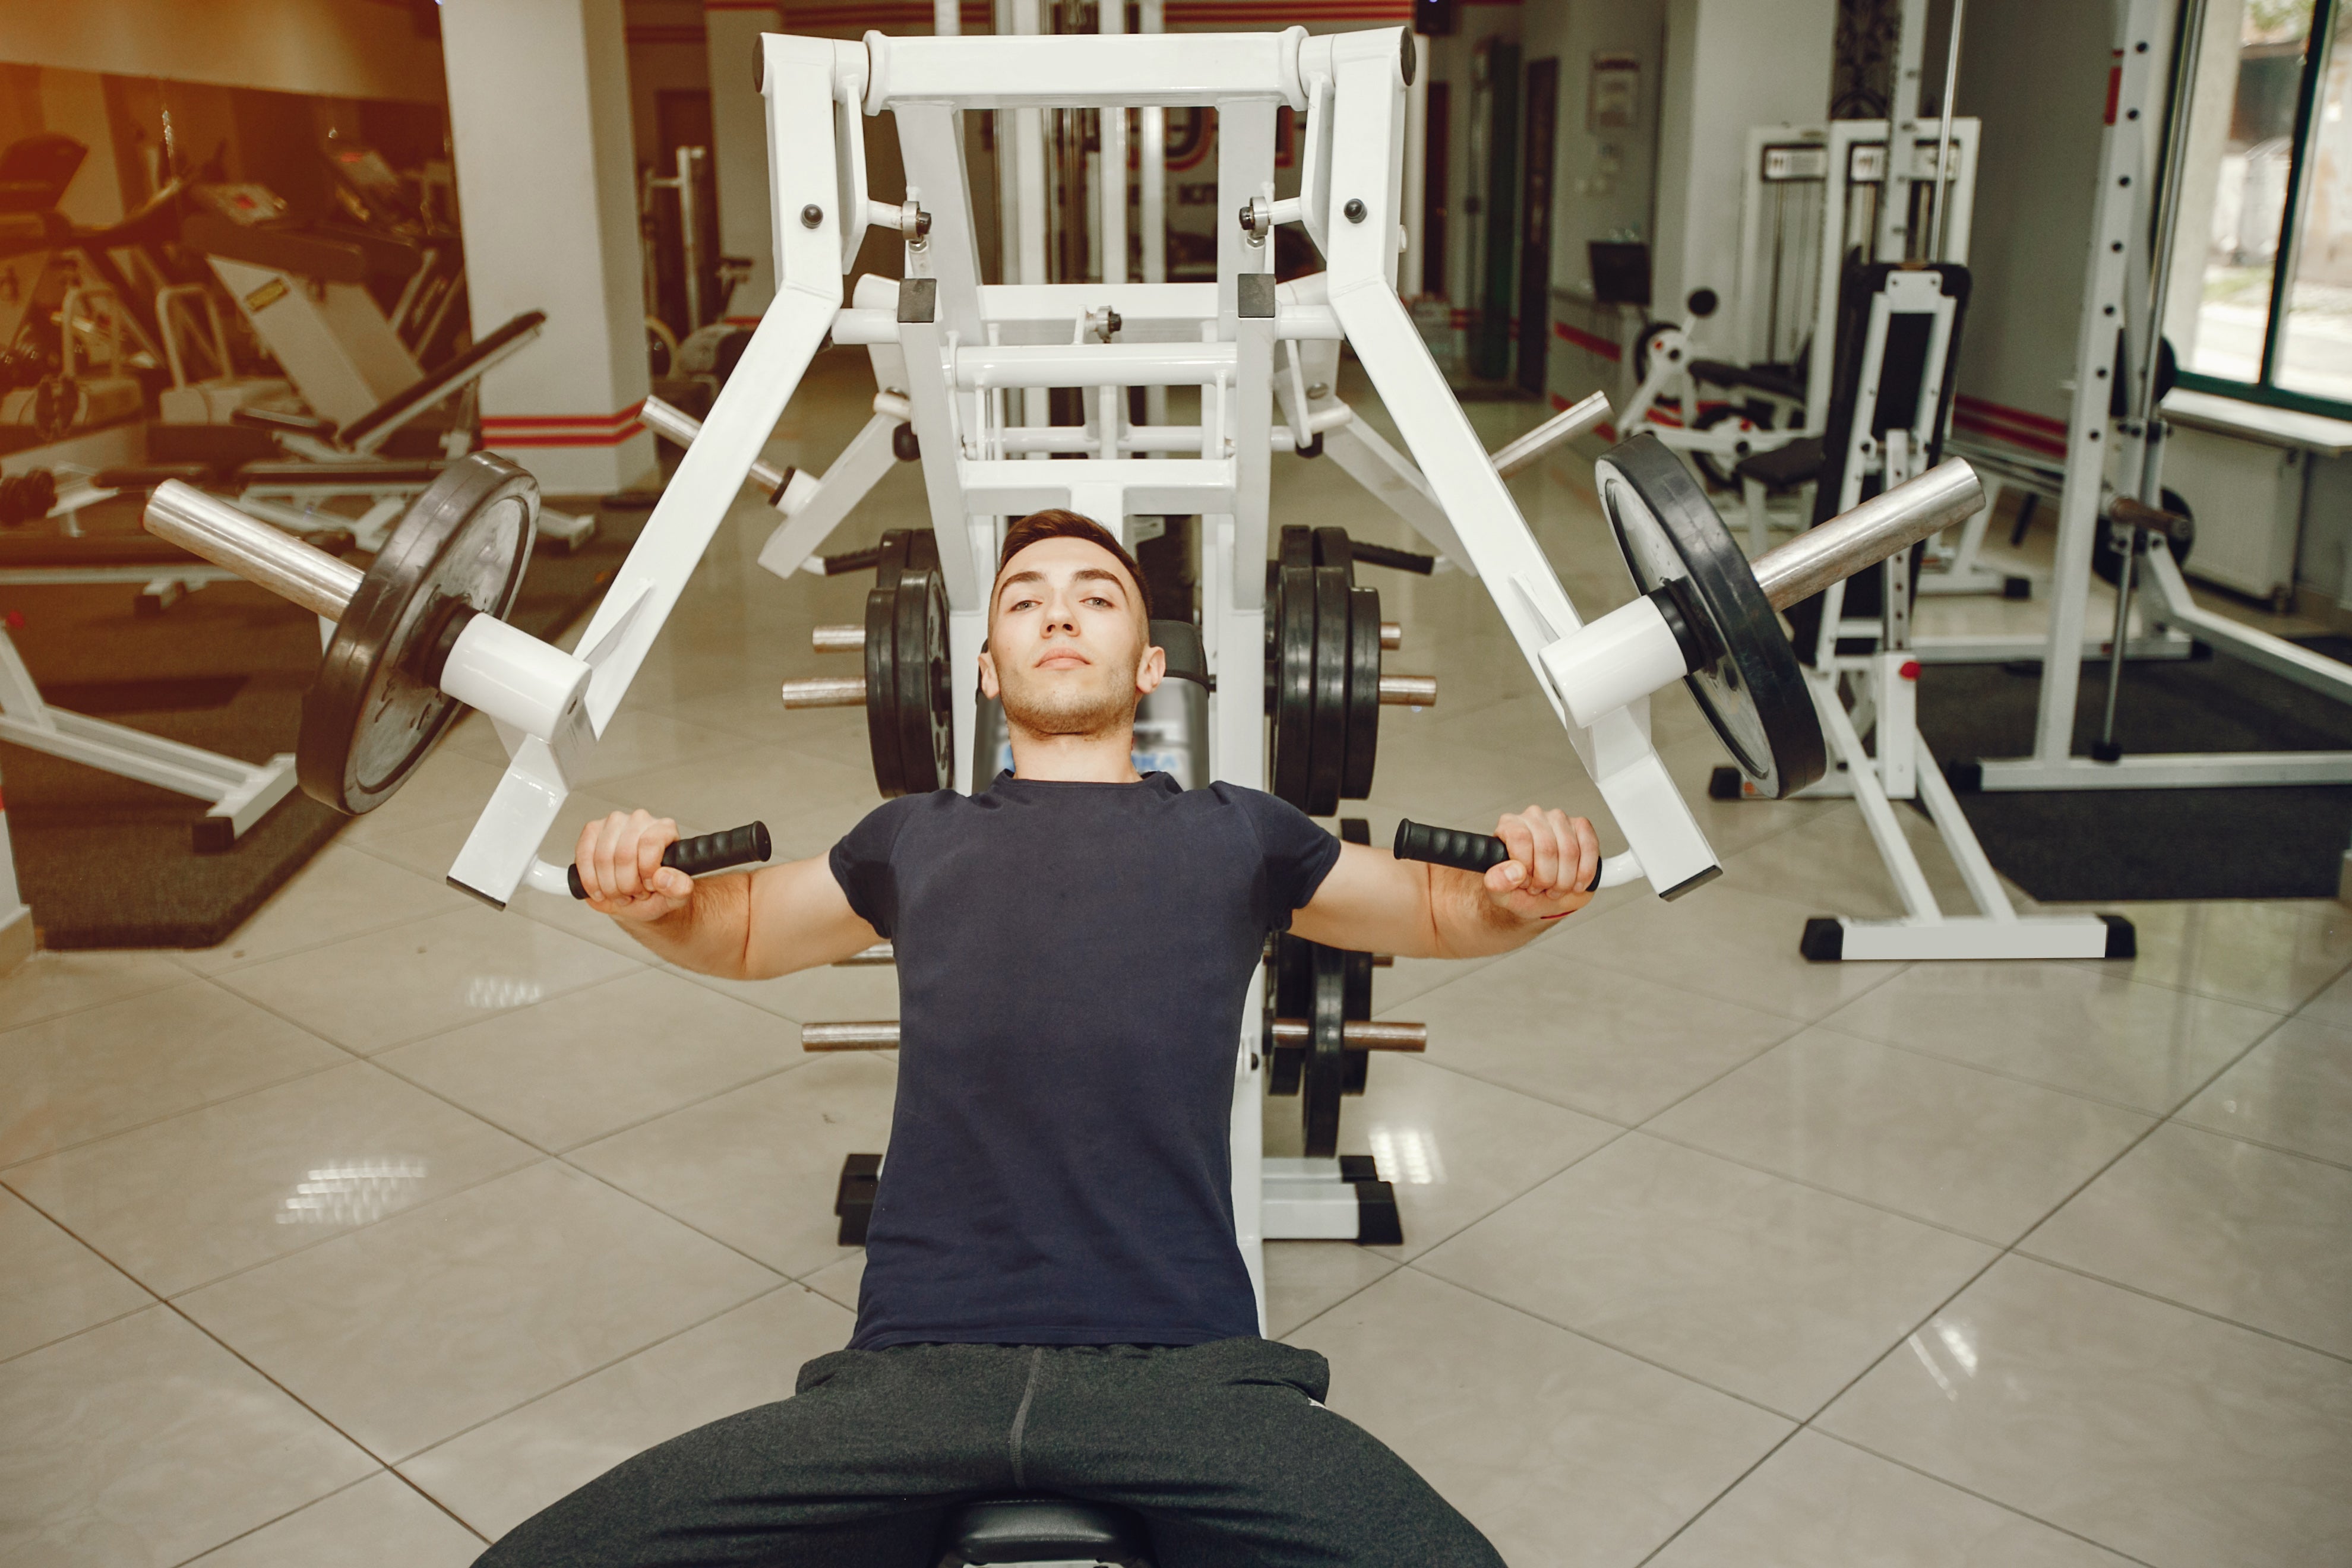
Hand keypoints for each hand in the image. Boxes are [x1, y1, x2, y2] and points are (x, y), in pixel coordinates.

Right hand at [574, 809, 693, 921]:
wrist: (636, 898)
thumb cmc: (657, 892)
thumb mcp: (676, 896)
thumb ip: (680, 888)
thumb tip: (663, 877)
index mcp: (664, 829)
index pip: (650, 844)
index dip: (646, 872)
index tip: (649, 887)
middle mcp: (640, 820)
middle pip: (624, 854)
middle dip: (626, 885)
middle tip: (632, 895)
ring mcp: (614, 823)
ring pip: (603, 857)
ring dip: (608, 885)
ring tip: (619, 894)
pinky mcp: (592, 831)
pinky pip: (584, 855)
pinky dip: (590, 880)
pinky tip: (600, 891)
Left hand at [1482, 806, 1599, 920]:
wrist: (1540, 897)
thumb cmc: (1519, 890)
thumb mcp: (1499, 893)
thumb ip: (1496, 883)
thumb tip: (1513, 871)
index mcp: (1509, 826)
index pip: (1520, 838)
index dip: (1526, 868)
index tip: (1525, 883)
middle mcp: (1533, 817)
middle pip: (1547, 847)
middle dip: (1547, 879)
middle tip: (1542, 889)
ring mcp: (1559, 820)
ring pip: (1570, 851)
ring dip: (1565, 880)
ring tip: (1556, 888)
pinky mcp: (1581, 827)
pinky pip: (1590, 847)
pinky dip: (1585, 872)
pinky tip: (1575, 883)